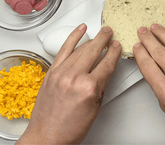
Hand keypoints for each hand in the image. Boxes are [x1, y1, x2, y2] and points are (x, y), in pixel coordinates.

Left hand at [17, 24, 121, 143]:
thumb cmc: (69, 129)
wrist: (47, 137)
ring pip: (80, 48)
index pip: (106, 64)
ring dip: (92, 38)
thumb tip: (104, 72)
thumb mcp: (94, 109)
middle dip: (104, 39)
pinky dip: (72, 38)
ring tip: (100, 32)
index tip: (117, 46)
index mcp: (89, 88)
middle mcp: (74, 77)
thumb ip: (100, 87)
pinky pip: (63, 50)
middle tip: (110, 32)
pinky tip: (79, 30)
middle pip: (94, 51)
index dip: (114, 52)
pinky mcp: (51, 72)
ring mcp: (60, 73)